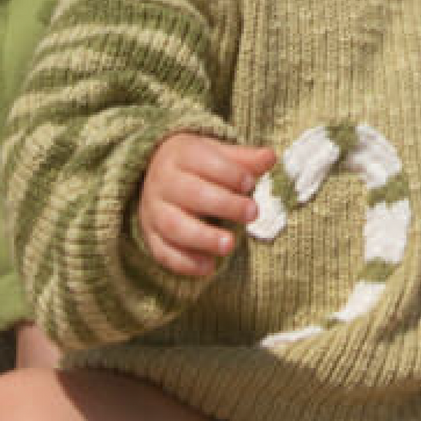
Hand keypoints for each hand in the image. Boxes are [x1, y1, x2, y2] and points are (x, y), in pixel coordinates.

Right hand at [138, 132, 276, 279]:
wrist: (155, 175)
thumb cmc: (196, 165)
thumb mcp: (217, 154)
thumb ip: (244, 159)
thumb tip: (270, 157)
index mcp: (180, 155)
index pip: (203, 162)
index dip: (229, 173)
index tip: (251, 183)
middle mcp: (163, 183)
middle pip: (190, 194)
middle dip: (223, 205)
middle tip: (253, 213)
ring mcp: (154, 211)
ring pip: (174, 226)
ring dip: (203, 238)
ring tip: (230, 245)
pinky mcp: (151, 237)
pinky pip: (163, 252)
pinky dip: (185, 263)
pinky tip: (209, 266)